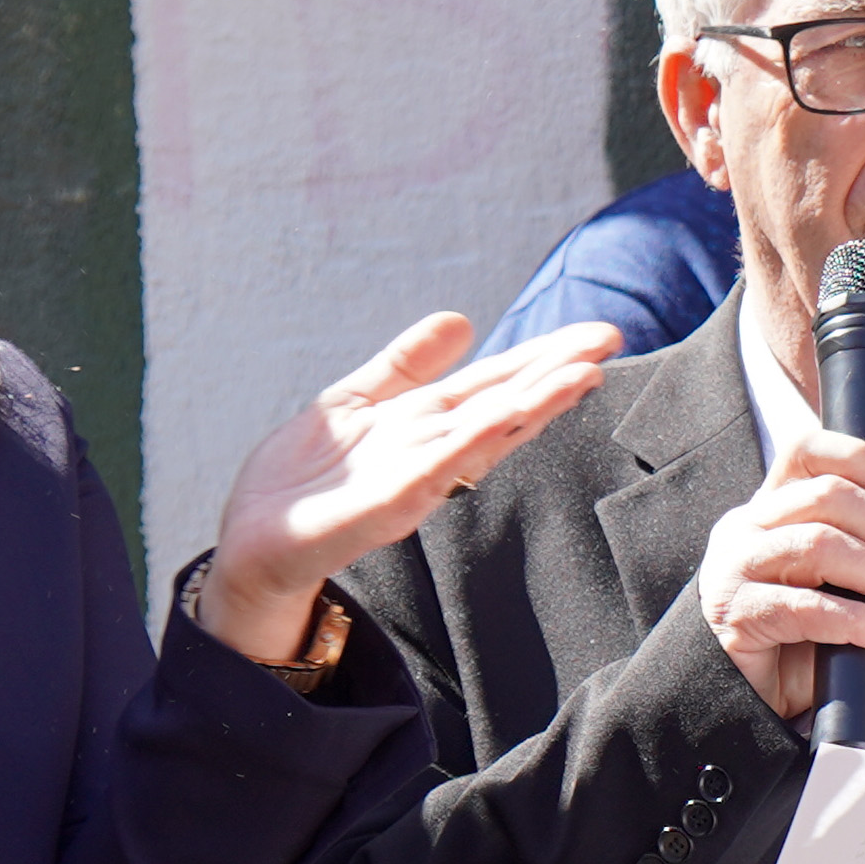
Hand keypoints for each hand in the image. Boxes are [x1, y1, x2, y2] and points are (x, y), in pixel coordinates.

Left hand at [197, 314, 617, 657]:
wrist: (254, 544)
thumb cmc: (305, 481)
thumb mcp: (353, 402)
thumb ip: (405, 364)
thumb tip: (461, 319)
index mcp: (426, 422)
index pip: (495, 383)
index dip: (542, 357)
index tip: (593, 334)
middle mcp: (433, 449)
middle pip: (505, 402)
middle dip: (556, 371)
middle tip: (610, 338)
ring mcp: (418, 478)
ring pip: (487, 432)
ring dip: (536, 404)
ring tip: (584, 373)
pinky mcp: (390, 504)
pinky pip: (439, 466)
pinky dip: (475, 440)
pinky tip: (506, 416)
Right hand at [694, 426, 864, 720]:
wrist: (748, 700)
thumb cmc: (798, 640)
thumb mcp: (862, 596)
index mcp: (775, 510)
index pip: (805, 453)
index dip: (856, 458)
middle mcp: (748, 528)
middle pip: (828, 496)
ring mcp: (736, 567)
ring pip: (819, 544)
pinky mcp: (735, 613)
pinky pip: (804, 606)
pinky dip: (857, 620)